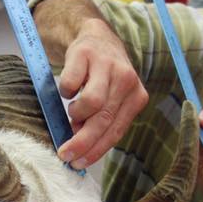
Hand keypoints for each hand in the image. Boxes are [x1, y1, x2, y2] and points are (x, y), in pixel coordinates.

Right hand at [55, 19, 148, 168]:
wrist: (97, 38)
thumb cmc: (103, 77)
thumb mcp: (112, 99)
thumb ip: (101, 122)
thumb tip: (81, 149)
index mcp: (137, 97)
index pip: (116, 131)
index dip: (96, 150)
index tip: (78, 163)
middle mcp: (127, 81)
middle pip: (104, 120)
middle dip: (83, 141)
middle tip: (65, 153)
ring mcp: (107, 66)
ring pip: (92, 103)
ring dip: (77, 114)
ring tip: (73, 112)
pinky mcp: (86, 55)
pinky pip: (71, 84)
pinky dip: (66, 93)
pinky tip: (69, 91)